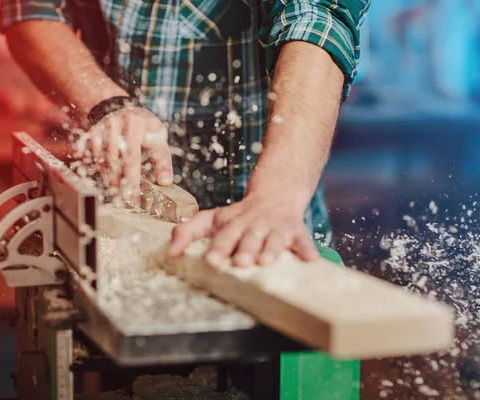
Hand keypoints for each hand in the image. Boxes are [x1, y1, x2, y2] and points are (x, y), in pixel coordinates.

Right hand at [90, 108, 172, 203]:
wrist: (117, 106)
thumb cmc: (142, 126)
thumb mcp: (157, 135)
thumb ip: (162, 157)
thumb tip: (166, 181)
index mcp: (139, 123)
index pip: (140, 155)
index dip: (146, 174)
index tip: (150, 190)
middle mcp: (121, 124)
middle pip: (123, 159)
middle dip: (127, 182)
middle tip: (131, 201)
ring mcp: (105, 128)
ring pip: (108, 160)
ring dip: (113, 180)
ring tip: (120, 196)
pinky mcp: (93, 133)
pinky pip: (96, 157)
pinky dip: (103, 172)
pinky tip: (109, 185)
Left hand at [167, 190, 319, 266]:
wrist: (276, 193)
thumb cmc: (240, 215)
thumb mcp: (212, 219)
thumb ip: (188, 232)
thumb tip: (170, 253)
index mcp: (233, 222)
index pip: (223, 235)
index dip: (218, 248)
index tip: (211, 261)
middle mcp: (254, 225)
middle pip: (249, 237)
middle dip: (245, 249)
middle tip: (240, 263)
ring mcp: (276, 227)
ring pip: (273, 239)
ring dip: (271, 249)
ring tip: (267, 261)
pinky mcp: (296, 232)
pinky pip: (303, 241)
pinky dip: (307, 250)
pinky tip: (309, 260)